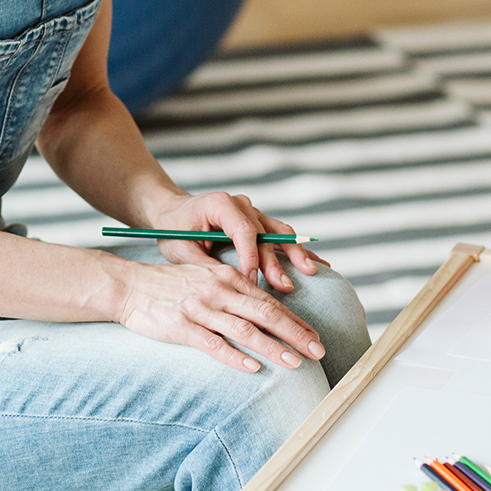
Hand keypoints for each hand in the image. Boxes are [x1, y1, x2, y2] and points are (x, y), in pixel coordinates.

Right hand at [113, 257, 325, 373]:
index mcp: (229, 278)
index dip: (296, 320)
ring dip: (273, 347)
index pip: (271, 301)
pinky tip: (254, 368)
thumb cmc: (171, 285)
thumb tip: (265, 310)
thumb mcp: (208, 278)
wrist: (129, 285)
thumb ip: (235, 291)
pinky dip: (235, 356)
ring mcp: (201, 308)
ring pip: (245, 330)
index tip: (315, 336)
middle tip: (319, 351)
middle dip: (296, 334)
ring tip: (295, 362)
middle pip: (267, 313)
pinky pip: (213, 344)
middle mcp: (220, 291)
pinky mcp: (181, 326)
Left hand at [149, 191, 319, 291]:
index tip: (251, 282)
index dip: (250, 258)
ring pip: (280, 233)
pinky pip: (282, 237)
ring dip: (295, 254)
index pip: (243, 231)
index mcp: (221, 204)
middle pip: (266, 234)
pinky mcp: (260, 223)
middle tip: (285, 286)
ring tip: (311, 272)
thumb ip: (203, 264)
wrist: (173, 212)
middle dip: (276, 262)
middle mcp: (242, 205)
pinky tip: (317, 265)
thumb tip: (228, 285)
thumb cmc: (173, 230)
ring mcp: (254, 212)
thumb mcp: (179, 249)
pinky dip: (297, 251)